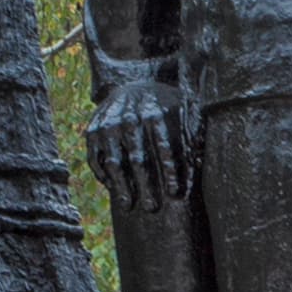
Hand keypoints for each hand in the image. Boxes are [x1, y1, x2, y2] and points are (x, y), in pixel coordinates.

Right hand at [89, 70, 193, 210]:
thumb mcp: (181, 110)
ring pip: (114, 162)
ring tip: (128, 206)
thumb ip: (191, 134)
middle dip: (145, 186)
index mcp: (156, 113)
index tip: (174, 193)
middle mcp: (130, 119)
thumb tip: (199, 163)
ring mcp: (108, 125)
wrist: (131, 83)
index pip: (164, 147)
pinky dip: (103, 176)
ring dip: (121, 187)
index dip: (170, 172)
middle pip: (138, 160)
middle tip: (152, 208)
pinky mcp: (92, 131)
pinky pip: (95, 159)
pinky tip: (113, 188)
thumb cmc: (163, 106)